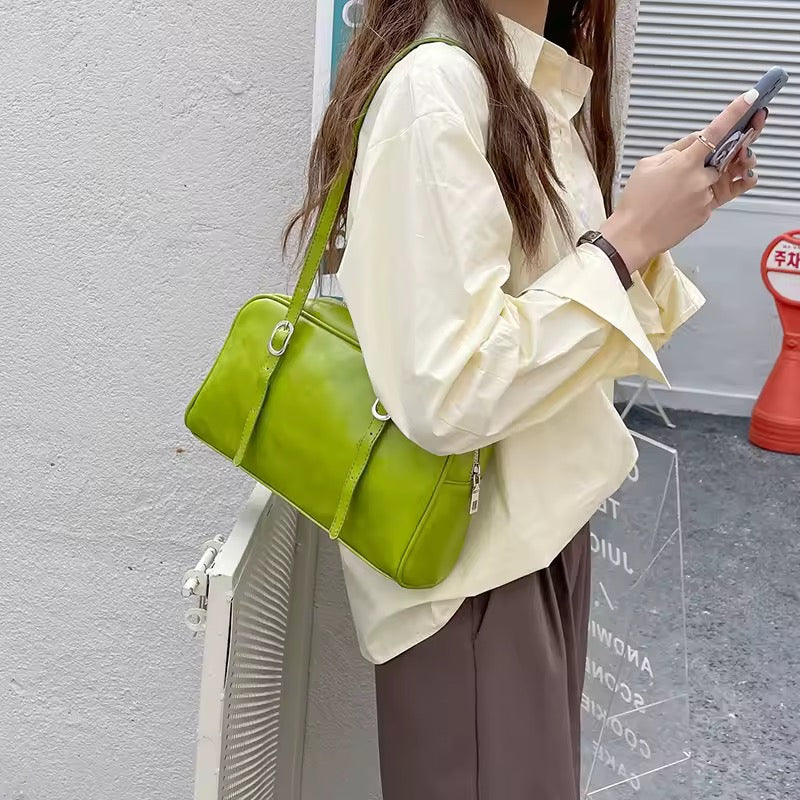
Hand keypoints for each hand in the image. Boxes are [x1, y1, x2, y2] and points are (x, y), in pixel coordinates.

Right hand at [600, 94, 767, 272]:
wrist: (633, 236)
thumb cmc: (635, 201)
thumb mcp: (647, 166)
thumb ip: (675, 150)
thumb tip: (695, 142)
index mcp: (685, 162)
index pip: (715, 131)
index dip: (736, 112)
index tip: (751, 98)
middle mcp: (701, 179)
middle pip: (721, 157)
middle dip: (710, 158)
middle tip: (693, 165)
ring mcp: (706, 197)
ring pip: (715, 179)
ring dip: (702, 180)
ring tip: (675, 192)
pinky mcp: (706, 213)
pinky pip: (710, 197)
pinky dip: (697, 197)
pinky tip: (676, 205)